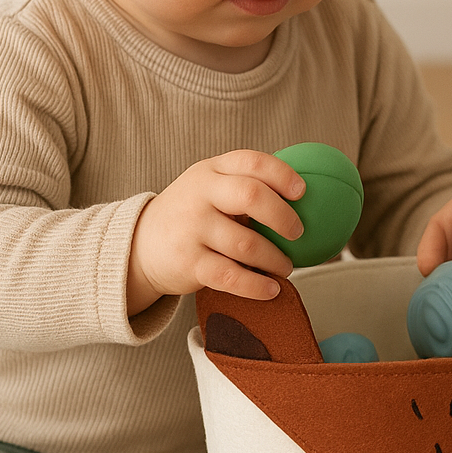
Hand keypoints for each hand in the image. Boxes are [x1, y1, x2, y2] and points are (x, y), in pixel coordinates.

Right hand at [127, 150, 305, 315]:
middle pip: (252, 196)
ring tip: (286, 267)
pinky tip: (272, 290)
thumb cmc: (193, 215)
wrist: (141, 246)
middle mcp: (200, 195)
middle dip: (284, 216)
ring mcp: (192, 229)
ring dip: (276, 260)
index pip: (251, 162)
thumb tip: (310, 198)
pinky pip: (232, 277)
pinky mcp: (189, 263)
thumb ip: (246, 186)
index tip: (303, 192)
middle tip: (298, 233)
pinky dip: (257, 286)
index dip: (282, 174)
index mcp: (211, 171)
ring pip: (248, 244)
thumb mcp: (209, 189)